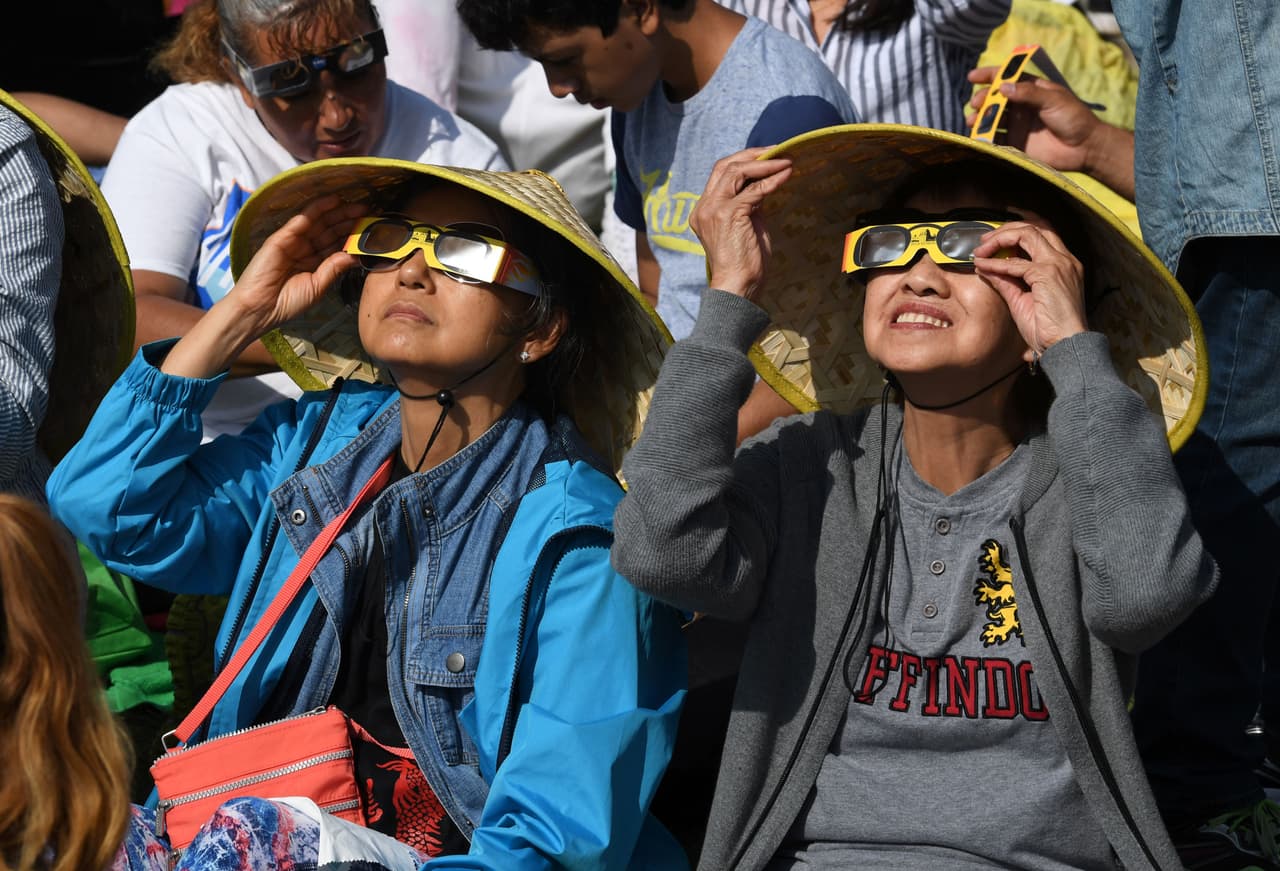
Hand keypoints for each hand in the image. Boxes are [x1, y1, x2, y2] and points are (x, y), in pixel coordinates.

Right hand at [228, 194, 365, 334]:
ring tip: (357, 204)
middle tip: (369, 210)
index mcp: (314, 262)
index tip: (371, 228)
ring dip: (337, 212)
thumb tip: (355, 255)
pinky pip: (301, 220)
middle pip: (330, 230)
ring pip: (319, 222)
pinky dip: (316, 209)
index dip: (352, 235)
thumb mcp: (318, 286)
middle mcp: (305, 249)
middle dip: (349, 220)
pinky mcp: (281, 238)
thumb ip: (334, 268)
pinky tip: (332, 201)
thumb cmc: (288, 302)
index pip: (336, 244)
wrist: (261, 309)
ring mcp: (293, 242)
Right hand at [688, 148, 792, 299]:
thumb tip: (764, 185)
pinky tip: (787, 175)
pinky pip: (754, 190)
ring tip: (785, 161)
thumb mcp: (746, 226)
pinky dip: (772, 180)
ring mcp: (713, 210)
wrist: (738, 287)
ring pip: (736, 171)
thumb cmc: (745, 263)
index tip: (767, 157)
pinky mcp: (729, 215)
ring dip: (764, 164)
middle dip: (752, 155)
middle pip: (724, 166)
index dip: (744, 161)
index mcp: (704, 211)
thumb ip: (749, 204)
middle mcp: (704, 208)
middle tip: (776, 150)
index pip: (720, 175)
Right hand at [967, 66, 1104, 173]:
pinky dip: (985, 138)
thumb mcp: (1053, 100)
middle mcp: (1020, 106)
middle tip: (976, 104)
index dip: (989, 75)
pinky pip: (995, 140)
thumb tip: (1003, 87)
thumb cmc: (1073, 117)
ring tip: (973, 121)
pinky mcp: (1015, 144)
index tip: (973, 77)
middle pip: (994, 99)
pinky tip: (979, 138)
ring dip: (980, 119)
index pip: (1007, 78)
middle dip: (982, 99)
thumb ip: (1029, 93)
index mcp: (1030, 90)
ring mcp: (1016, 125)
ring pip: (991, 119)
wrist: (1083, 147)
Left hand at [972, 220, 1086, 355]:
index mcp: (1064, 265)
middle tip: (985, 241)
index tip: (996, 237)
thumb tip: (987, 269)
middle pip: (1035, 227)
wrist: (1066, 344)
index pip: (1042, 234)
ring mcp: (1058, 265)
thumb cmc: (1049, 329)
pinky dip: (996, 264)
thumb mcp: (1022, 300)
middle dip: (1006, 229)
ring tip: (982, 250)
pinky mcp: (1048, 275)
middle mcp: (1064, 260)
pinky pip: (1016, 264)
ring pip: (1027, 234)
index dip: (1018, 229)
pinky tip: (983, 267)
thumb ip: (1006, 282)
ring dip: (1000, 239)